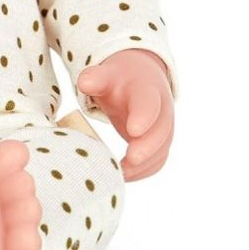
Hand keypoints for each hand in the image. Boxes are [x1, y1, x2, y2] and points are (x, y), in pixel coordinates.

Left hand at [76, 49, 173, 181]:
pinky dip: (142, 171)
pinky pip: (157, 161)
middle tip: (130, 160)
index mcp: (147, 90)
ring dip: (143, 165)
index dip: (143, 117)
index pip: (149, 104)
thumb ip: (95, 78)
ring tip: (120, 172)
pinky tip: (123, 175)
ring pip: (161, 150)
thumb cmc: (118, 79)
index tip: (132, 130)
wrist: (138, 79)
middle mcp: (161, 111)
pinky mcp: (160, 144)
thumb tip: (84, 83)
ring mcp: (164, 129)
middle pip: (160, 131)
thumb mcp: (106, 74)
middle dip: (147, 148)